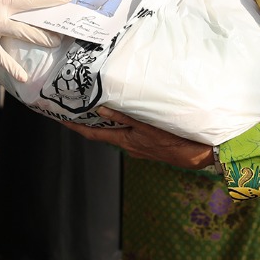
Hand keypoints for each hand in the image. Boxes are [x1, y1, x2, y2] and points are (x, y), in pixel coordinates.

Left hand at [64, 108, 214, 169]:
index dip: (75, 127)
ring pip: (116, 130)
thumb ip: (125, 117)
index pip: (93, 135)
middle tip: (74, 106)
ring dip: (104, 120)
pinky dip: (121, 120)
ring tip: (94, 104)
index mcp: (126, 141)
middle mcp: (129, 144)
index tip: (60, 118)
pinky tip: (124, 111)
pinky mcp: (150, 142)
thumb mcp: (148, 128)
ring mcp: (139, 144)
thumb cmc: (176, 142)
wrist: (200, 154)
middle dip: (88, 121)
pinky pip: (129, 130)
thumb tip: (101, 109)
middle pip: (102, 133)